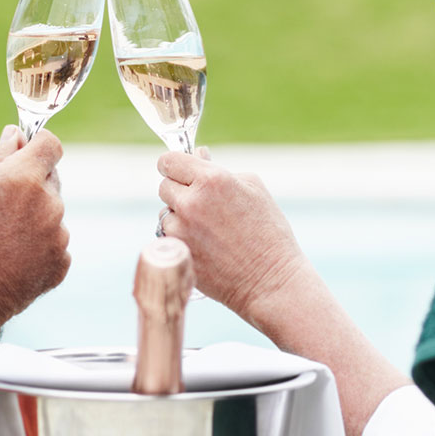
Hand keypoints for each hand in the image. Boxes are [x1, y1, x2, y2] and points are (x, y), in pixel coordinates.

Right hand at [0, 126, 70, 343]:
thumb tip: (15, 136)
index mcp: (24, 179)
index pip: (50, 144)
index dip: (37, 144)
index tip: (24, 152)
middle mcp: (49, 205)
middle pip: (50, 179)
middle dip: (29, 183)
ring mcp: (58, 237)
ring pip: (52, 213)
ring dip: (33, 216)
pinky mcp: (60, 265)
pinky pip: (54, 243)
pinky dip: (38, 246)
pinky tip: (9, 257)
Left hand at [155, 149, 312, 329]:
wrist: (270, 281)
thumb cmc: (269, 232)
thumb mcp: (253, 188)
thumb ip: (218, 168)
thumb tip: (197, 154)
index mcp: (212, 180)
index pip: (169, 161)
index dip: (173, 164)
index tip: (178, 170)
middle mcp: (191, 203)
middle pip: (164, 186)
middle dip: (179, 191)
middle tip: (202, 204)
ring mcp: (180, 230)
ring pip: (165, 214)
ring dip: (179, 218)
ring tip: (209, 230)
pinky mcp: (176, 253)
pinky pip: (167, 238)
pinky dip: (180, 239)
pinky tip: (204, 247)